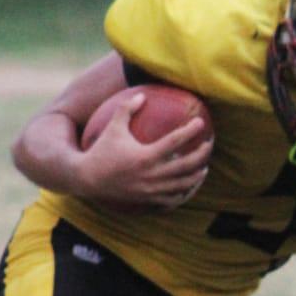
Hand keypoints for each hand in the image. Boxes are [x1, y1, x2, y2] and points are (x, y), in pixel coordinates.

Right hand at [78, 93, 210, 209]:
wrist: (87, 179)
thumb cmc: (101, 150)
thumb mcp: (112, 127)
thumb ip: (126, 109)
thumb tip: (142, 94)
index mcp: (145, 155)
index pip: (176, 141)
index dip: (190, 130)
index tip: (200, 122)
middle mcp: (152, 175)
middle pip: (187, 165)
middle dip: (202, 154)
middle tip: (209, 144)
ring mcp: (152, 190)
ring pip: (184, 185)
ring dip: (197, 176)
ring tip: (204, 167)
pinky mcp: (149, 200)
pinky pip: (173, 200)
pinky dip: (184, 193)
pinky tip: (189, 186)